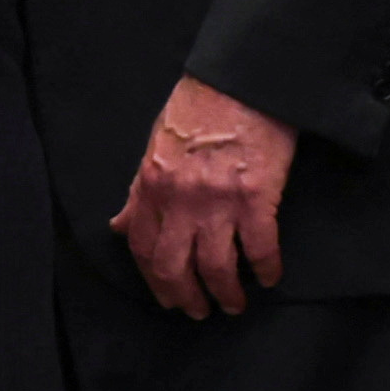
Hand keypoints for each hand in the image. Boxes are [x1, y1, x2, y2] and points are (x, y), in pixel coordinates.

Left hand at [110, 78, 295, 315]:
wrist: (242, 79)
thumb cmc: (199, 107)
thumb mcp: (155, 144)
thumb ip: (139, 190)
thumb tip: (119, 224)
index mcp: (151, 186)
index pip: (141, 248)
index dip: (154, 281)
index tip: (167, 298)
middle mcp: (179, 200)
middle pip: (175, 267)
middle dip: (186, 298)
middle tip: (200, 311)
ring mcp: (218, 201)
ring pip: (216, 267)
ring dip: (226, 294)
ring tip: (234, 304)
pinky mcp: (257, 197)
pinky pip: (259, 248)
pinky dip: (266, 269)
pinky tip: (270, 277)